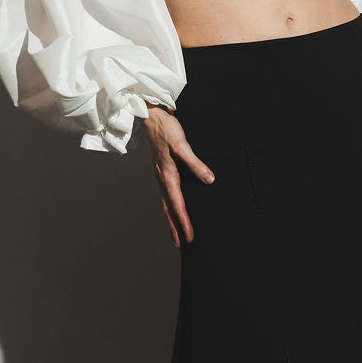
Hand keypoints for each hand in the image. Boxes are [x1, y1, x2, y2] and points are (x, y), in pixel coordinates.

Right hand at [143, 105, 214, 245]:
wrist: (152, 118)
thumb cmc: (167, 130)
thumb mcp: (182, 145)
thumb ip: (195, 163)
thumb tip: (209, 180)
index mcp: (168, 176)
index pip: (178, 204)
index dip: (184, 222)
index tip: (189, 236)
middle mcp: (162, 179)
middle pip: (169, 209)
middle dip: (175, 227)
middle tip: (180, 245)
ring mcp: (161, 176)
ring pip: (166, 204)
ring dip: (171, 220)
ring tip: (176, 235)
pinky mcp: (162, 172)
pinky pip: (166, 196)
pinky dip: (170, 208)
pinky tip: (174, 210)